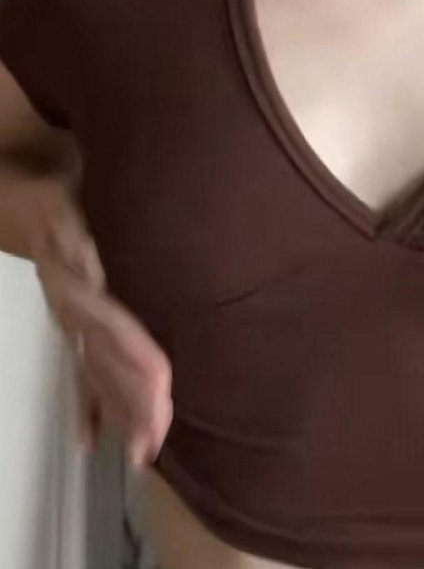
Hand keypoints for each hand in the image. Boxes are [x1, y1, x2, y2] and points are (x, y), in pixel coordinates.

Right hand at [32, 192, 172, 467]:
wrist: (27, 203)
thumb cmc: (53, 203)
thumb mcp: (61, 210)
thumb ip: (73, 239)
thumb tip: (89, 264)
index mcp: (78, 291)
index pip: (113, 330)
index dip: (136, 359)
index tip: (162, 387)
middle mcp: (74, 315)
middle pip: (107, 365)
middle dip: (132, 404)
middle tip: (153, 445)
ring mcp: (71, 326)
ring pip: (98, 375)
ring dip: (120, 413)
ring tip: (140, 454)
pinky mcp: (73, 328)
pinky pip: (80, 373)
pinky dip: (87, 406)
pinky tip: (88, 441)